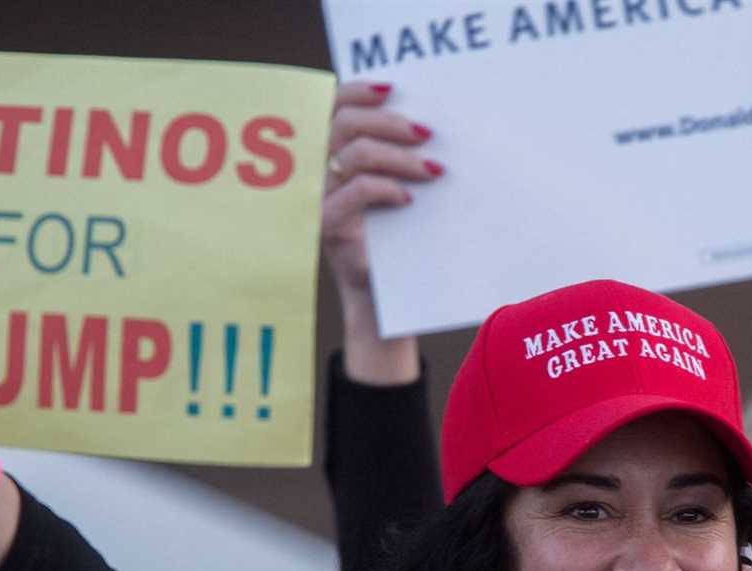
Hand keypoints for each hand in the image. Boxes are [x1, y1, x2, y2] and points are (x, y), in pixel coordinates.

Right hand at [322, 83, 440, 384]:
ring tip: (433, 169)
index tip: (393, 88)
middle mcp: (318, 173)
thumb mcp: (398, 192)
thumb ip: (399, 157)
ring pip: (353, 153)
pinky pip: (357, 191)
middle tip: (426, 133)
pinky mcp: (329, 226)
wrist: (384, 300)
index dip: (358, 91)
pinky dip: (387, 188)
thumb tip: (428, 121)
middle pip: (343, 123)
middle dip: (388, 122)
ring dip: (398, 156)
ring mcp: (320, 199)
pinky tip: (409, 199)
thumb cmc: (396, 242)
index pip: (333, 107)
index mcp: (331, 156)